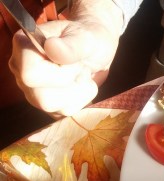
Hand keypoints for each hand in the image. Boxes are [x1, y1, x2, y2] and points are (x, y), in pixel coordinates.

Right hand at [8, 2, 121, 116]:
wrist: (96, 49)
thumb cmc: (90, 38)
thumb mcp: (87, 39)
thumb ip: (72, 45)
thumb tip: (52, 48)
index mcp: (24, 46)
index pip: (32, 75)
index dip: (61, 74)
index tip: (74, 61)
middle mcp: (20, 68)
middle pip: (41, 98)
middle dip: (71, 85)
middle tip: (80, 67)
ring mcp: (30, 87)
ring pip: (52, 107)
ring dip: (76, 92)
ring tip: (80, 74)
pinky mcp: (44, 100)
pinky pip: (63, 112)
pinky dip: (79, 99)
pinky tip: (79, 84)